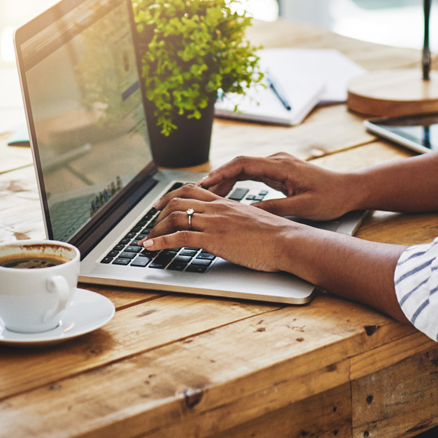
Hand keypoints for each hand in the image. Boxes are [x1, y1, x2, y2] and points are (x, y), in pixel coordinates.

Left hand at [141, 184, 301, 271]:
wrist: (288, 241)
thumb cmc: (277, 235)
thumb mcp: (252, 220)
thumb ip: (236, 219)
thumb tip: (229, 226)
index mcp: (225, 203)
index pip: (191, 190)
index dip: (171, 196)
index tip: (161, 204)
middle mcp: (216, 209)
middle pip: (177, 201)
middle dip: (159, 212)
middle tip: (150, 223)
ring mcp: (213, 223)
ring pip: (174, 217)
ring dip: (156, 229)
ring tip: (148, 238)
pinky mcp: (213, 240)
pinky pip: (179, 238)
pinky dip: (160, 242)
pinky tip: (150, 247)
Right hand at [195, 152, 361, 220]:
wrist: (351, 189)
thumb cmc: (332, 198)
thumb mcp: (303, 207)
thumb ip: (275, 208)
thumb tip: (248, 212)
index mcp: (280, 165)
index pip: (242, 164)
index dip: (221, 173)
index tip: (205, 184)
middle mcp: (276, 161)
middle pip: (238, 165)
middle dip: (217, 177)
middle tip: (198, 191)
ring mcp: (276, 165)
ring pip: (242, 169)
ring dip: (225, 180)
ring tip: (207, 195)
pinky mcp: (278, 172)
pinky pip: (250, 174)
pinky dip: (236, 182)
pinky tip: (226, 194)